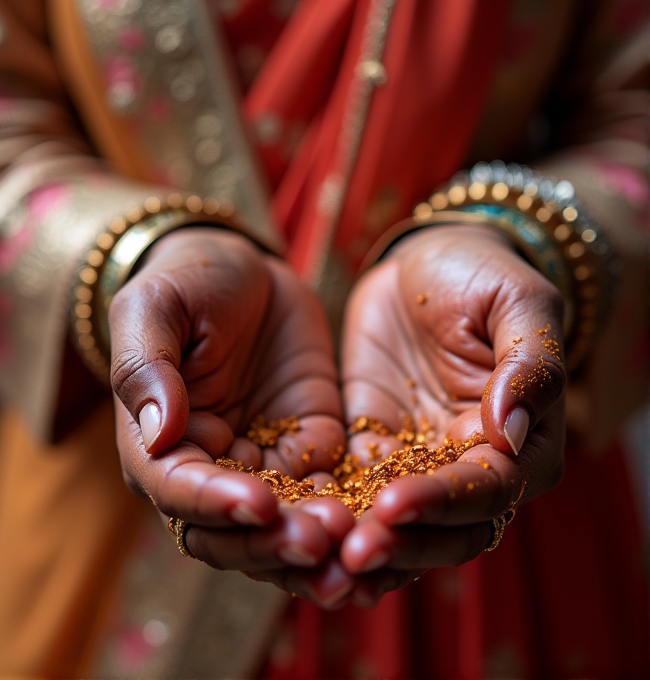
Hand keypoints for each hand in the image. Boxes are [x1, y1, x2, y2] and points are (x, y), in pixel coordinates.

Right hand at [109, 228, 345, 577]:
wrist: (247, 273)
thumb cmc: (189, 282)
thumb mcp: (156, 308)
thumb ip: (146, 367)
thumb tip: (159, 435)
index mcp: (159, 444)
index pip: (179, 491)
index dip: (215, 505)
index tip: (258, 505)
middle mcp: (211, 467)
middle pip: (233, 532)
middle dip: (273, 543)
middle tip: (320, 540)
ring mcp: (263, 463)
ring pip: (284, 526)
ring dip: (316, 544)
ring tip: (357, 545)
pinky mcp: (311, 448)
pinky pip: (331, 491)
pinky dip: (353, 512)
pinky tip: (383, 523)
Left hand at [338, 224, 565, 605]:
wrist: (425, 263)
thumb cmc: (481, 275)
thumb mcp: (517, 303)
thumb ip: (528, 366)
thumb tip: (510, 432)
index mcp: (521, 442)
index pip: (488, 491)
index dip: (444, 503)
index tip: (393, 503)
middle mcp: (473, 466)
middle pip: (444, 528)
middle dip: (400, 544)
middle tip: (350, 553)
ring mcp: (419, 462)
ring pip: (396, 525)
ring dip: (362, 544)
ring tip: (320, 558)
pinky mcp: (372, 449)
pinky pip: (352, 493)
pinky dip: (332, 516)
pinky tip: (297, 529)